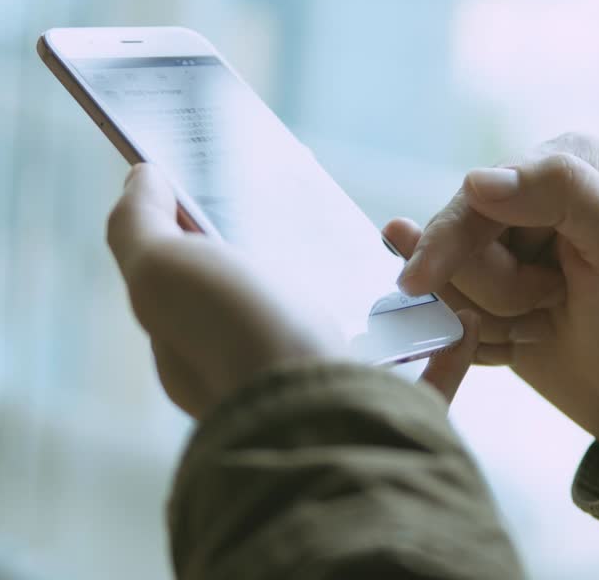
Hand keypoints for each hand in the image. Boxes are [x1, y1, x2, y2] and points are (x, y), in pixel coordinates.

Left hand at [108, 164, 479, 415]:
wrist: (321, 423)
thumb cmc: (234, 343)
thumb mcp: (162, 273)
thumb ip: (139, 225)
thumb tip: (141, 175)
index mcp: (207, 350)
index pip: (208, 284)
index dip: (222, 232)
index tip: (256, 187)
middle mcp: (264, 377)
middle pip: (293, 310)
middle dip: (315, 264)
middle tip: (340, 214)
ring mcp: (330, 398)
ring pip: (365, 344)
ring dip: (391, 302)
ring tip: (410, 256)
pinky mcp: (393, 417)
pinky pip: (430, 377)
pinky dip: (448, 347)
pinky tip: (460, 314)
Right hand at [387, 133, 598, 443]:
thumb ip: (564, 191)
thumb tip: (474, 179)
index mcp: (566, 161)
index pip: (477, 195)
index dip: (472, 246)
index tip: (528, 292)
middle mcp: (526, 192)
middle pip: (453, 240)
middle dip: (501, 289)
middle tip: (554, 305)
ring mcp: (500, 244)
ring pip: (443, 280)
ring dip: (493, 317)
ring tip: (545, 322)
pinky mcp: (481, 290)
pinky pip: (438, 309)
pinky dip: (472, 337)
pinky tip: (515, 339)